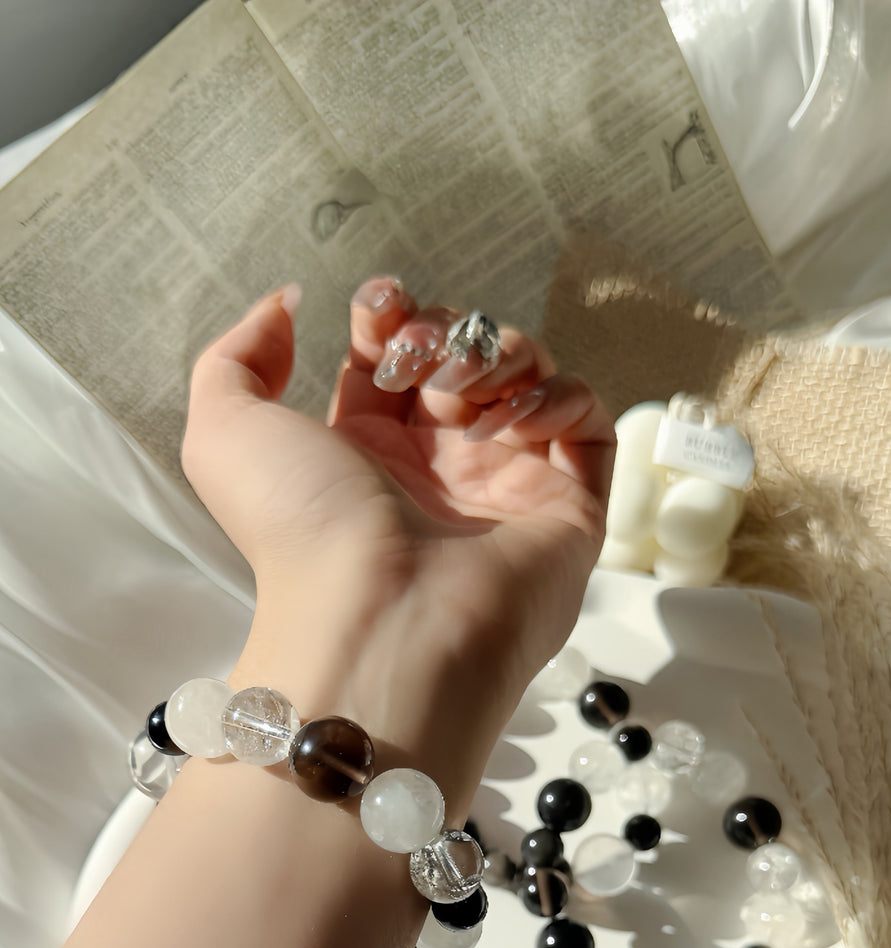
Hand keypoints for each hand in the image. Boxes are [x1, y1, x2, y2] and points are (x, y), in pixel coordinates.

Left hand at [181, 277, 614, 803]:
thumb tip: (288, 308)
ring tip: (462, 392)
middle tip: (418, 361)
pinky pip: (588, 428)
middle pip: (465, 359)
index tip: (379, 312)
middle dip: (445, 331)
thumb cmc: (304, 532)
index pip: (397, 361)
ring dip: (500, 355)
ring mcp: (508, 488)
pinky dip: (560, 398)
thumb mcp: (224, 435)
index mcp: (367, 455)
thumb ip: (237, 360)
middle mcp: (441, 470)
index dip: (391, 320)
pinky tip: (512, 420)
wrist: (381, 618)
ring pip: (530, 381)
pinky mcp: (569, 509)